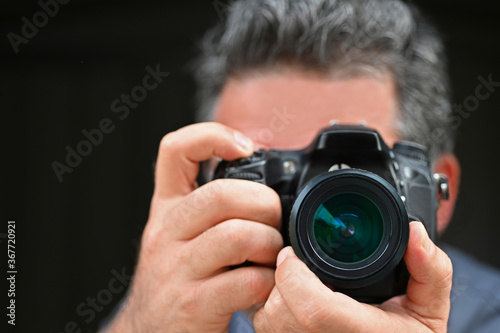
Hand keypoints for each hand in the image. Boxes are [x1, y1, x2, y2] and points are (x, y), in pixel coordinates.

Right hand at [104, 123, 282, 332]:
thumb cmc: (178, 279)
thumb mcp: (183, 235)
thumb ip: (213, 209)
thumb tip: (265, 182)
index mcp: (167, 209)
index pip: (175, 151)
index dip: (213, 136)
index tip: (246, 148)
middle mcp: (166, 233)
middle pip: (222, 194)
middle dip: (265, 205)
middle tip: (274, 223)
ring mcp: (176, 270)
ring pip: (238, 235)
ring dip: (271, 245)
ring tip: (270, 257)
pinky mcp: (193, 305)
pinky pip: (247, 282)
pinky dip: (269, 283)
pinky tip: (265, 288)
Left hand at [254, 221, 452, 332]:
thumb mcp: (430, 309)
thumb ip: (430, 269)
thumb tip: (415, 233)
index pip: (314, 310)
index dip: (294, 275)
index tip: (291, 253)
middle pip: (281, 312)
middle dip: (281, 280)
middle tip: (293, 264)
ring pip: (268, 322)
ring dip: (275, 295)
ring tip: (296, 282)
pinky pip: (267, 329)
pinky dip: (273, 311)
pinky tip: (292, 301)